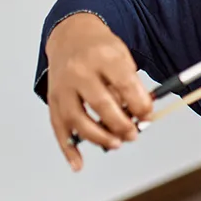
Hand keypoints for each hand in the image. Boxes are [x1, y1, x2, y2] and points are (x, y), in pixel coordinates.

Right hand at [45, 13, 152, 169]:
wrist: (71, 36)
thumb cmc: (102, 49)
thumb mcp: (123, 57)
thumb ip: (132, 85)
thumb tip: (142, 115)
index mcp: (104, 56)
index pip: (124, 84)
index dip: (139, 104)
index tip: (148, 115)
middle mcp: (80, 71)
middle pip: (101, 103)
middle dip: (121, 124)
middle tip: (134, 134)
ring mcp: (63, 86)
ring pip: (77, 119)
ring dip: (98, 137)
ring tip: (117, 143)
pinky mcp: (53, 100)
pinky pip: (59, 128)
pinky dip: (68, 149)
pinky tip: (78, 164)